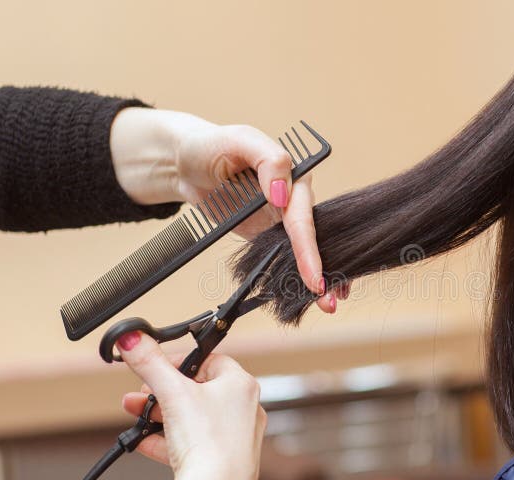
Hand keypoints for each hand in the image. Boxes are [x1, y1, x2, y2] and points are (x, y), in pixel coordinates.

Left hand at [110, 107, 341, 312]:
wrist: (185, 163)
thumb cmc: (211, 145)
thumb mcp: (239, 140)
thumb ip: (269, 159)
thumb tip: (283, 193)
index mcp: (294, 175)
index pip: (303, 215)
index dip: (308, 246)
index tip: (313, 274)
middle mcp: (293, 199)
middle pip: (315, 237)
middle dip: (325, 268)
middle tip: (329, 297)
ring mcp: (280, 219)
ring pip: (305, 251)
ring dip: (319, 277)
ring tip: (328, 305)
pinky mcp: (267, 234)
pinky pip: (285, 257)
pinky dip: (298, 276)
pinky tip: (309, 297)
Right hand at [115, 330, 264, 479]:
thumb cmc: (210, 443)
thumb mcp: (172, 393)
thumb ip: (150, 363)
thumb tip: (133, 338)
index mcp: (241, 385)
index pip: (208, 360)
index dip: (178, 362)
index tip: (155, 366)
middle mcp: (244, 409)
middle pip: (197, 391)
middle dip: (162, 393)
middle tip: (140, 396)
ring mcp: (235, 438)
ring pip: (192, 420)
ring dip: (161, 418)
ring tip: (137, 419)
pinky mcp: (223, 462)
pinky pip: (192, 446)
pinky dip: (168, 443)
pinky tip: (145, 443)